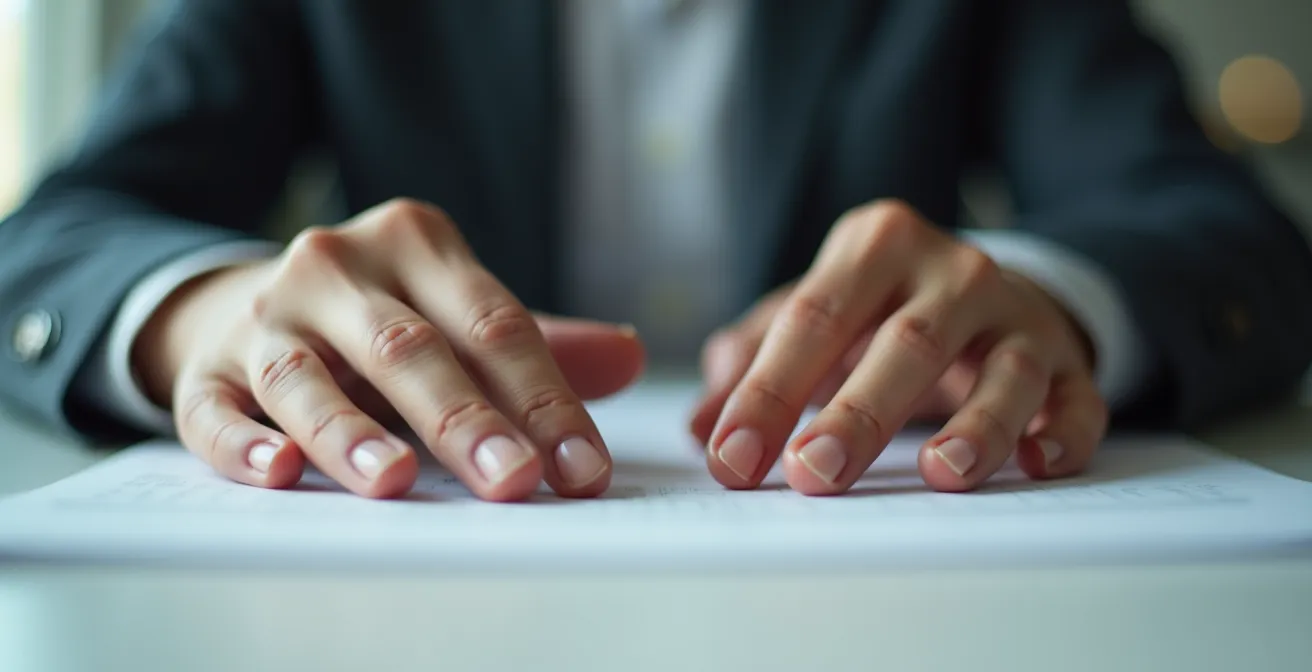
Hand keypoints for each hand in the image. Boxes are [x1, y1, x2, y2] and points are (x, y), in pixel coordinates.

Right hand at [134, 199, 644, 500]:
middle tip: (515, 482)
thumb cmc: (380, 319)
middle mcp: (337, 269)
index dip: (544, 400)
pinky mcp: (204, 370)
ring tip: (396, 480)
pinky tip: (278, 473)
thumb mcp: (456, 311)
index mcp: (415, 244)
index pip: (494, 325)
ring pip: (307, 377)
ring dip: (352, 433)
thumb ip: (540, 342)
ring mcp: (264, 318)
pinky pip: (214, 409)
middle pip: (409, 349)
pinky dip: (243, 443)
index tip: (583, 468)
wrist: (245, 300)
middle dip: (466, 420)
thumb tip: (631, 358)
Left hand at [689, 200, 1106, 493]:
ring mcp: (1016, 315)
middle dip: (857, 414)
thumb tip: (701, 426)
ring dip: (975, 425)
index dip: (768, 391)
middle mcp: (952, 271)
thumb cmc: (877, 311)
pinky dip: (1063, 431)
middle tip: (812, 474)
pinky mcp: (1068, 361)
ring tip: (941, 473)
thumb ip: (752, 360)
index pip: (812, 319)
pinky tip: (1041, 463)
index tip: (731, 458)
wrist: (985, 288)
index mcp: (874, 248)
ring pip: (1003, 371)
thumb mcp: (813, 315)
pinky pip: (1077, 397)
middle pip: (904, 343)